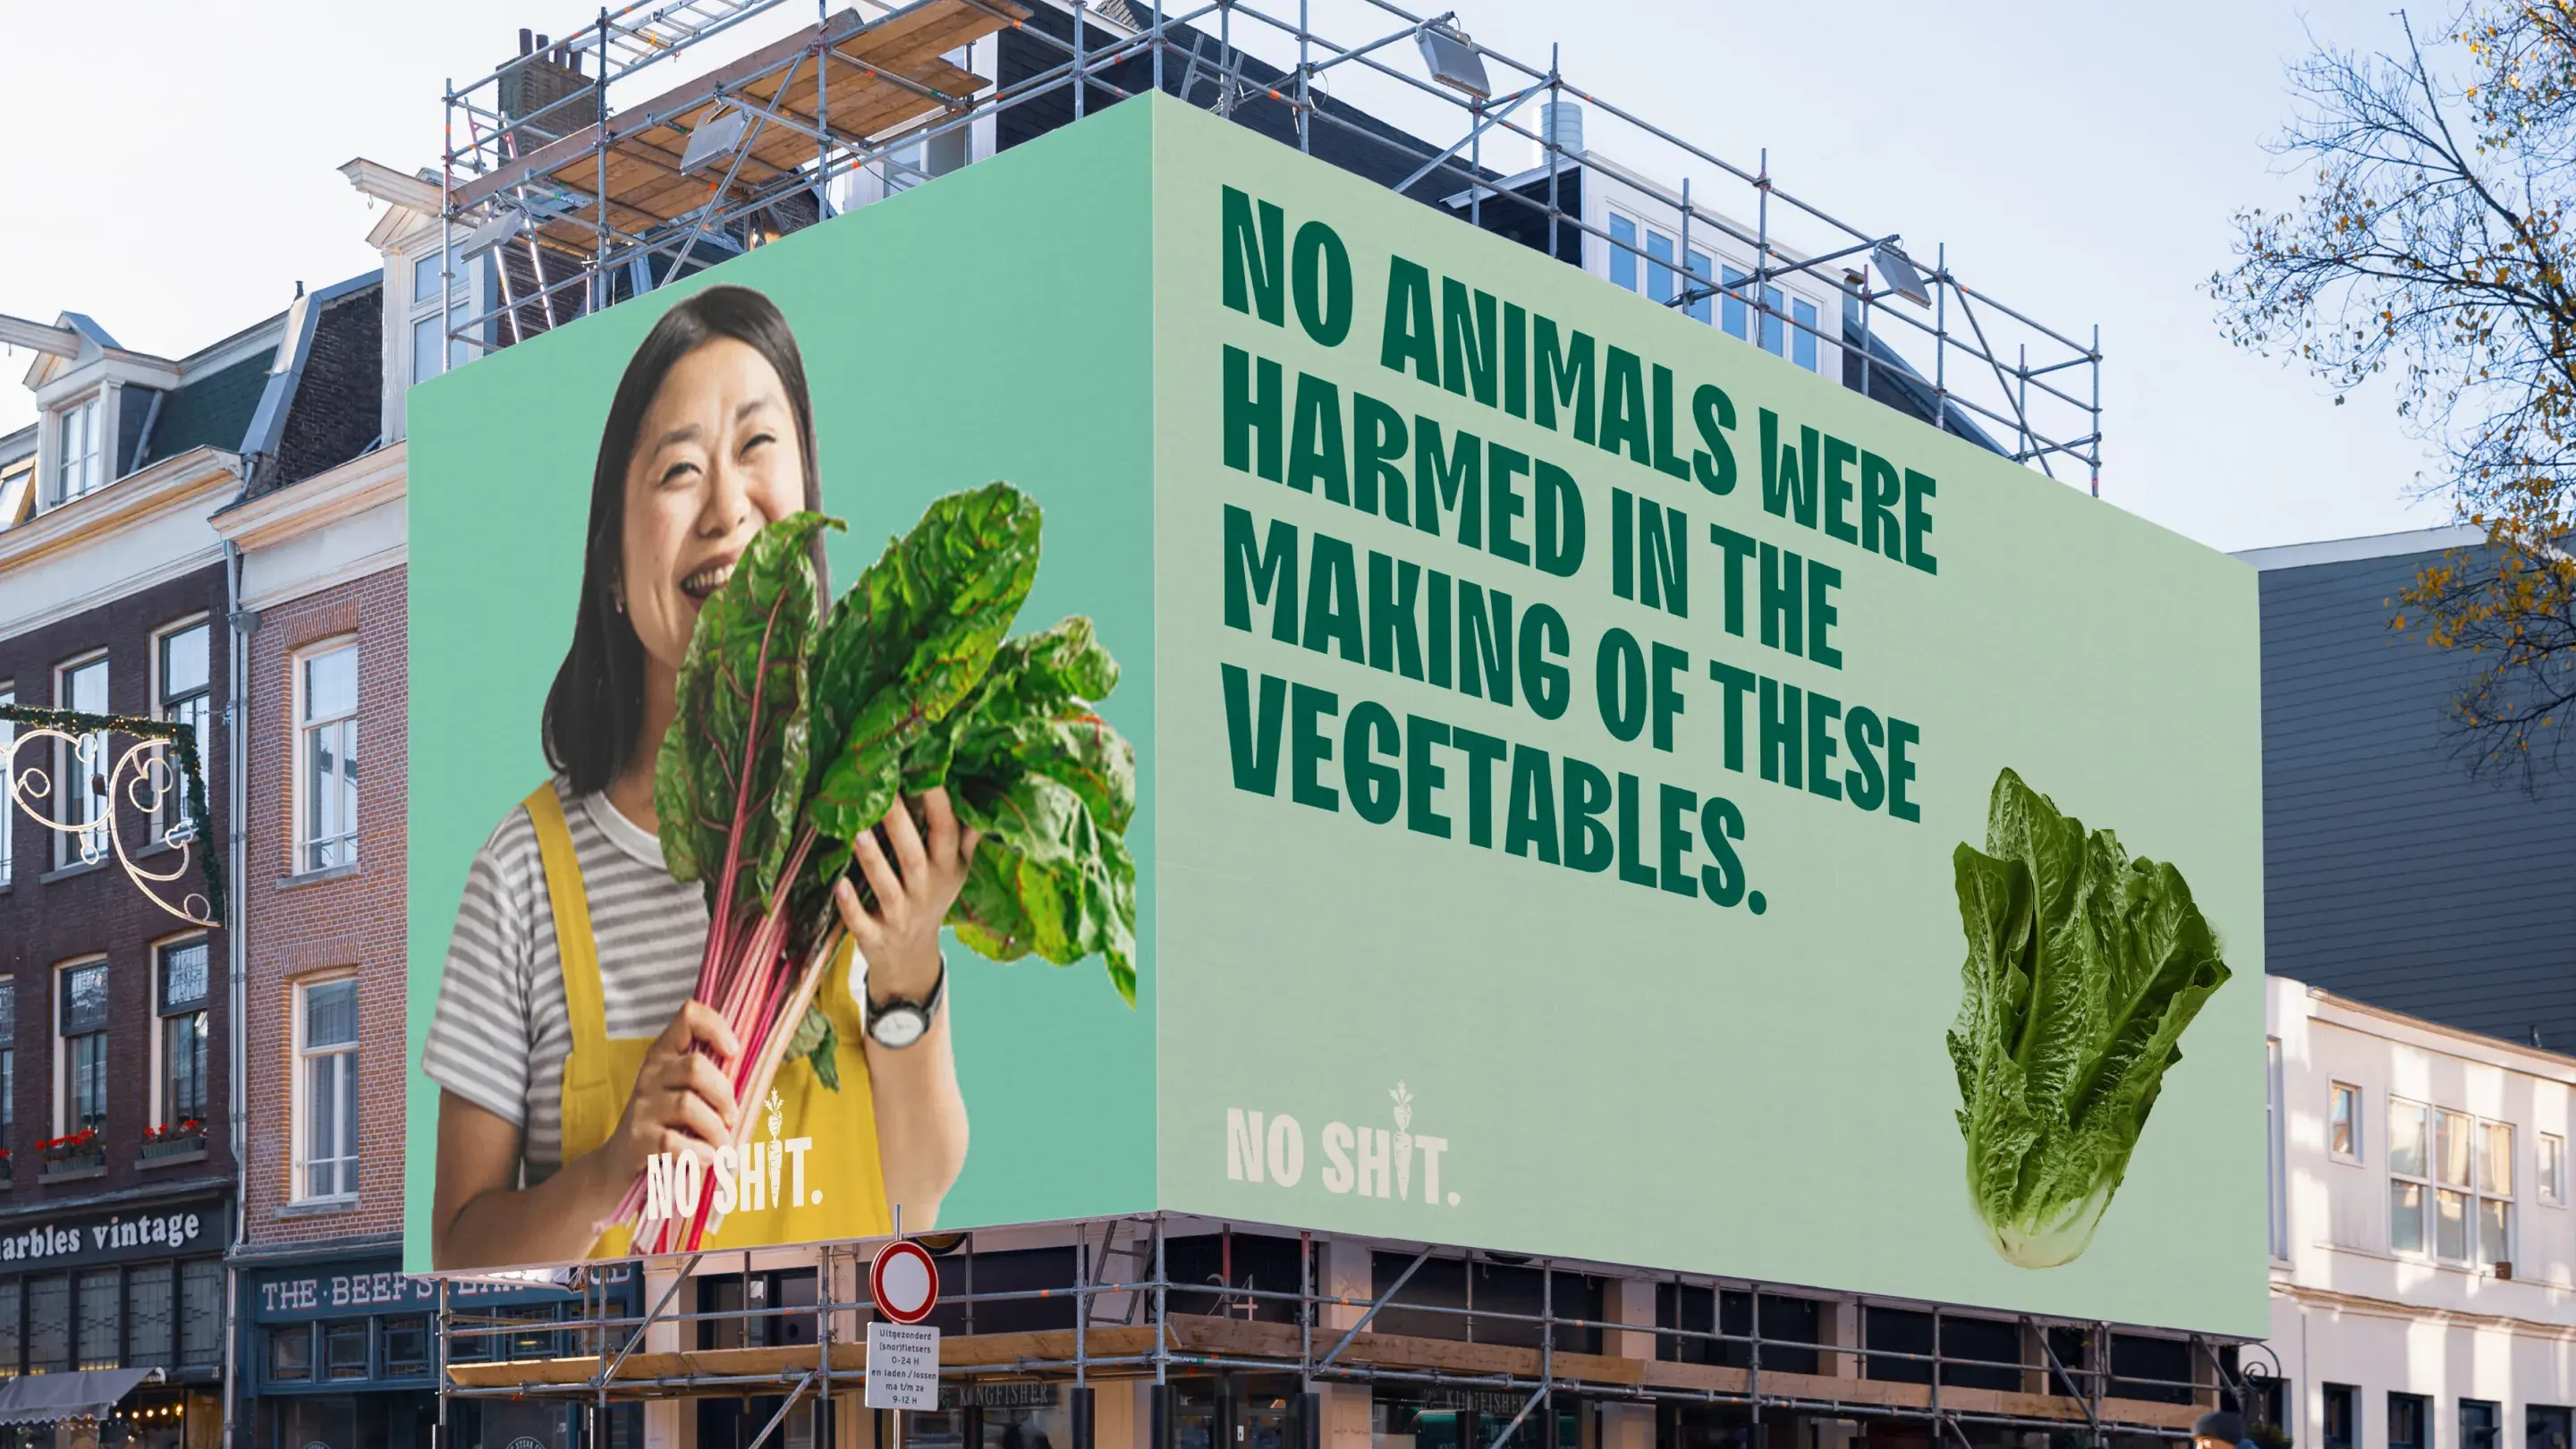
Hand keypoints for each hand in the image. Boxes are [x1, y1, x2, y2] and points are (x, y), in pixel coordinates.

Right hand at [607, 1001, 740, 1178]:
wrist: (619, 1164)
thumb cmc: (666, 1124)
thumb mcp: (682, 1092)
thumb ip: (708, 1078)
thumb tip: (750, 1071)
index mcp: (664, 1054)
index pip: (688, 1017)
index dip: (716, 1027)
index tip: (733, 1051)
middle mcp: (650, 1074)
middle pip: (696, 1067)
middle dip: (724, 1094)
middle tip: (731, 1117)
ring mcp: (641, 1106)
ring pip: (688, 1105)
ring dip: (716, 1130)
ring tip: (723, 1146)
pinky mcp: (637, 1139)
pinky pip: (673, 1142)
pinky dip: (698, 1153)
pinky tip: (707, 1158)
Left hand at [836, 787, 981, 1006]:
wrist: (912, 959)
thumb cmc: (932, 900)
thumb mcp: (956, 871)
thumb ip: (966, 836)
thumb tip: (979, 792)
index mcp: (947, 869)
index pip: (947, 833)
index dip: (939, 804)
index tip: (927, 772)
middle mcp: (925, 891)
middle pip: (913, 856)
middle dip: (898, 825)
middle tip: (881, 792)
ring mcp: (900, 915)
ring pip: (886, 886)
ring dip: (872, 860)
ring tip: (855, 831)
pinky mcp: (875, 937)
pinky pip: (862, 922)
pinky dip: (850, 906)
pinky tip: (838, 884)